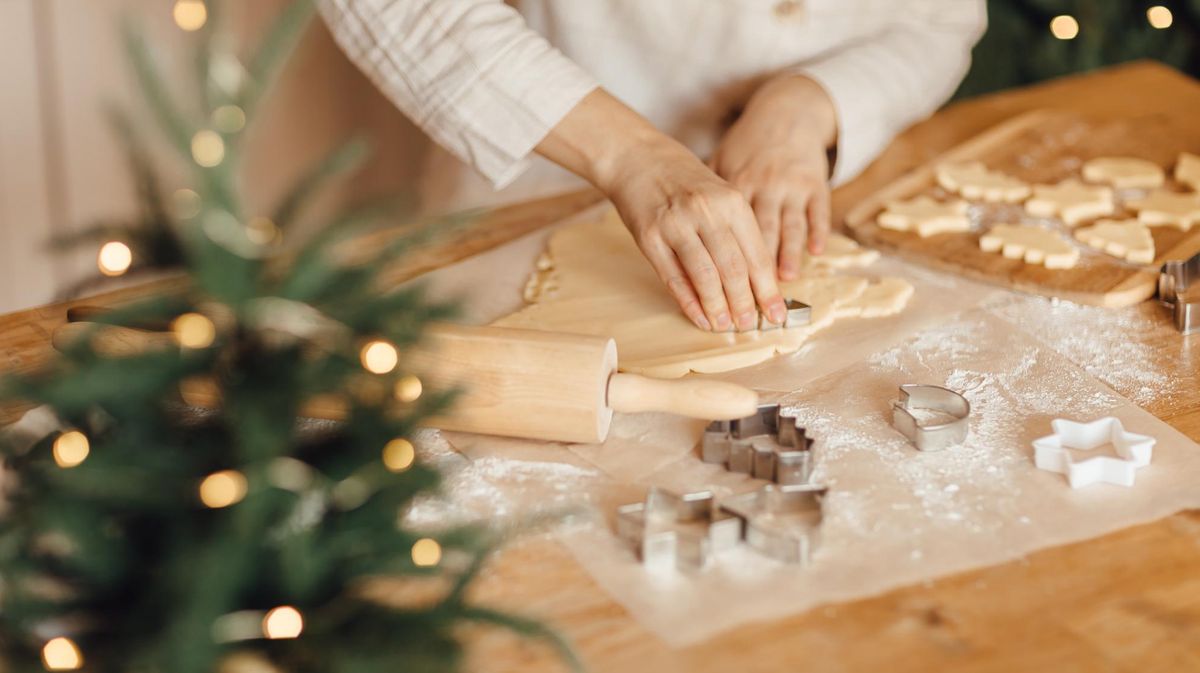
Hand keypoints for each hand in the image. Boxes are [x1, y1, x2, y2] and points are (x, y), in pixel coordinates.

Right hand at [537, 90, 786, 331]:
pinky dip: (688, 301)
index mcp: (733, 201)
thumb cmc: (685, 179)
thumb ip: (738, 232)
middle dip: (744, 303)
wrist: (638, 157)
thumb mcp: (721, 194)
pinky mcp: (650, 238)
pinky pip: (673, 277)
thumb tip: (756, 281)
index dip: (768, 290)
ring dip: (717, 307)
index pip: (757, 255)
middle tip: (750, 326)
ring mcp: (676, 225)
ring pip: (704, 276)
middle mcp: (706, 212)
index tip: (777, 313)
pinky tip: (698, 316)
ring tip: (725, 326)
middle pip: (733, 269)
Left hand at [710, 75, 836, 279]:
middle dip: (755, 270)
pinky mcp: (815, 182)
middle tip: (753, 298)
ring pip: (789, 224)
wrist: (785, 114)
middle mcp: (763, 186)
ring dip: (788, 253)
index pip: (727, 232)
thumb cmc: (747, 147)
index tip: (722, 290)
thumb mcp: (721, 166)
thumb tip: (684, 236)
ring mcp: (790, 184)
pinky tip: (816, 252)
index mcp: (734, 186)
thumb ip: (705, 202)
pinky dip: (818, 231)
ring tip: (785, 279)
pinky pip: (818, 209)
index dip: (724, 263)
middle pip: (758, 233)